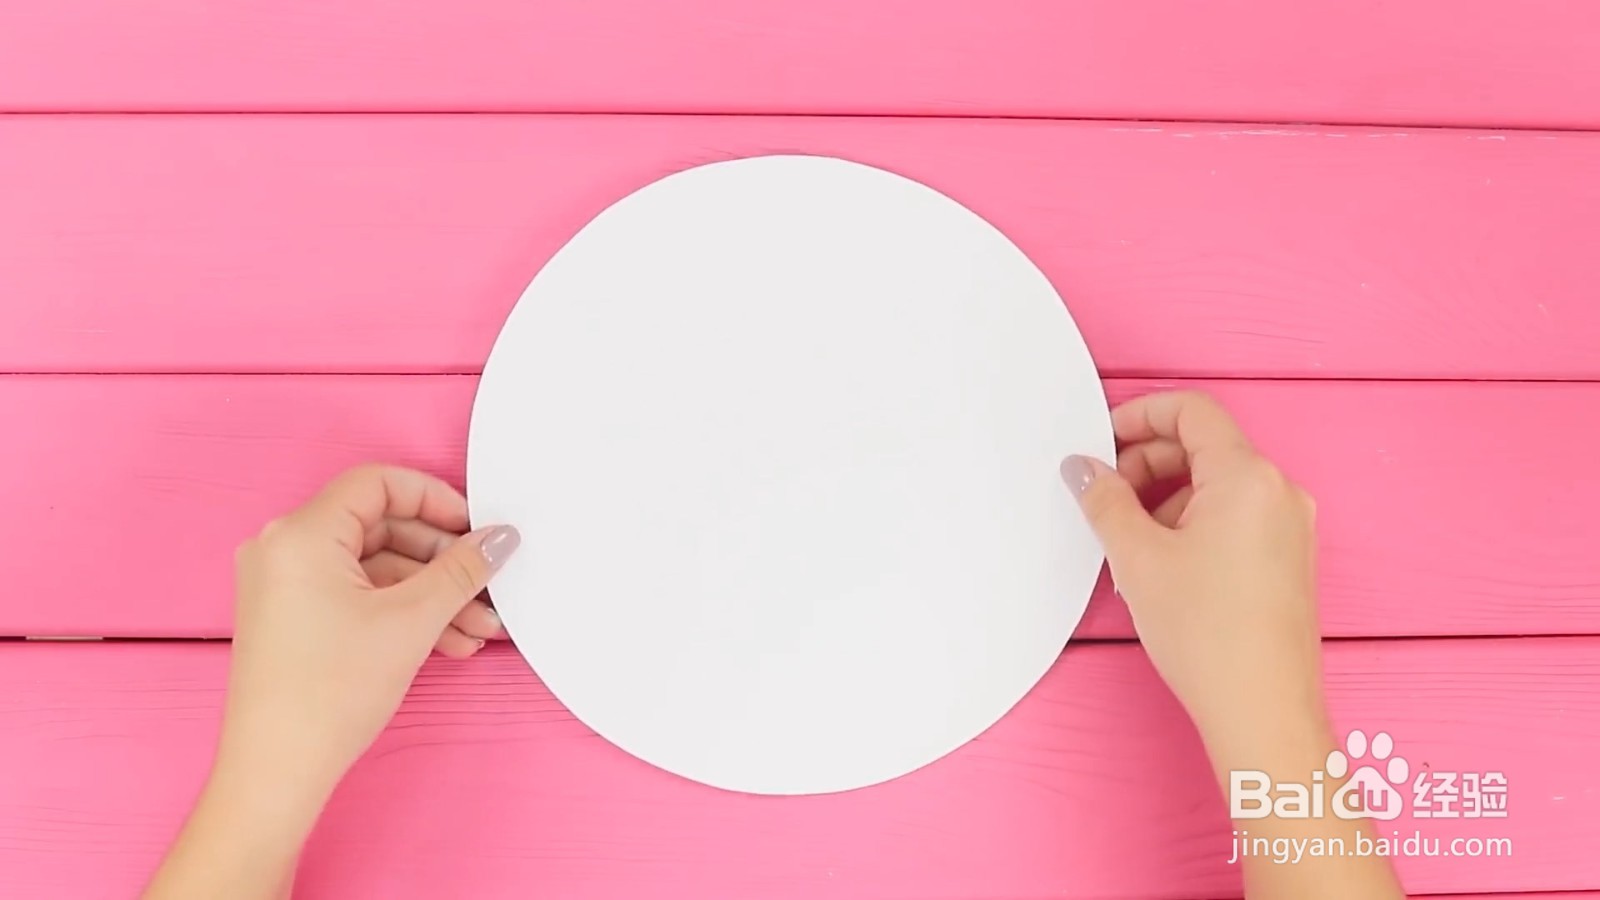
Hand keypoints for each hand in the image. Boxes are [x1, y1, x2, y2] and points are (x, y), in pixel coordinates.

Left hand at [145, 465, 519, 899]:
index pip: (378, 484)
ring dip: (430, 593)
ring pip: (375, 567)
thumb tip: (499, 539)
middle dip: (442, 559)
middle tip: (485, 584)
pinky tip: (448, 642)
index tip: (475, 527)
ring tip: (478, 627)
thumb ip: (461, 570)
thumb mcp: (411, 622)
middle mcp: (283, 549)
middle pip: (381, 527)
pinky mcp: (292, 618)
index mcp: (301, 535)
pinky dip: (401, 612)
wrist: (277, 771)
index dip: (435, 499)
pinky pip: (357, 595)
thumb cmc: (327, 694)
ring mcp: (284, 585)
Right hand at [1063, 393, 1403, 898]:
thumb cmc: (1210, 636)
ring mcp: (1290, 526)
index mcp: (1248, 476)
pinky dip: (1192, 521)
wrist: (1262, 709)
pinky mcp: (1288, 558)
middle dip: (1147, 462)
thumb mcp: (1137, 558)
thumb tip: (1083, 470)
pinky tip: (1160, 562)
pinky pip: (1235, 515)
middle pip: (1204, 446)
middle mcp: (1279, 491)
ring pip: (1217, 484)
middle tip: (1106, 497)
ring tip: (1129, 540)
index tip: (1102, 440)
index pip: (1192, 411)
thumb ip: (1105, 500)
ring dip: (1166, 495)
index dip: (1139, 416)